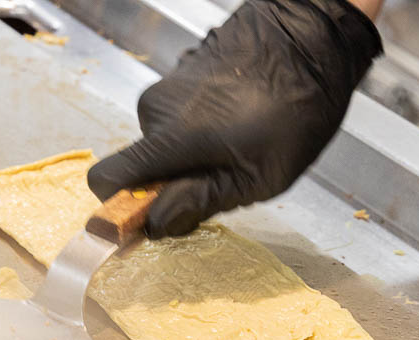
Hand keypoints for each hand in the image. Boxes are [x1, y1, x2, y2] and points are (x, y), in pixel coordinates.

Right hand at [87, 0, 380, 237]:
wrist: (311, 37)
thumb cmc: (294, 109)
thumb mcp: (258, 176)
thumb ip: (200, 202)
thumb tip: (155, 224)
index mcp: (169, 138)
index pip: (107, 178)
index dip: (118, 206)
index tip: (147, 218)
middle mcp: (156, 110)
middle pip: (142, 166)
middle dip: (173, 182)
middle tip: (224, 177)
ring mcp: (167, 89)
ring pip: (162, 144)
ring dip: (190, 156)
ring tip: (239, 146)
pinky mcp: (179, 78)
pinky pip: (175, 120)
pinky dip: (198, 133)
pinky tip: (237, 124)